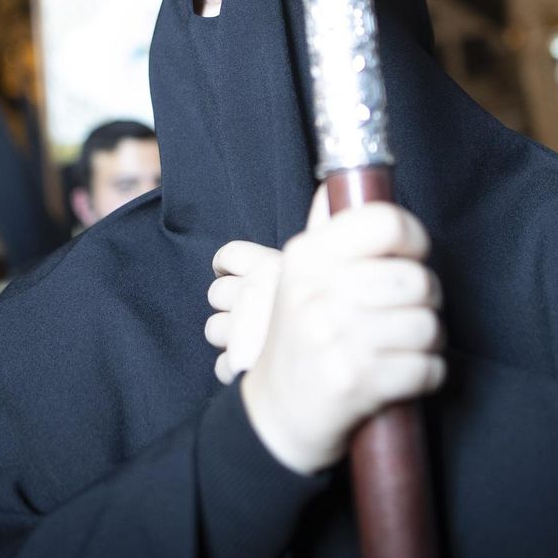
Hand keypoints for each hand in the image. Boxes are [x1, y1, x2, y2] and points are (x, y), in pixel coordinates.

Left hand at [205, 187, 328, 382]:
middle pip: (218, 292)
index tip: (233, 269)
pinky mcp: (237, 366)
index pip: (229, 255)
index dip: (228, 262)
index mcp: (268, 267)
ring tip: (252, 342)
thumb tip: (330, 187)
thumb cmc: (343, 311)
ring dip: (229, 335)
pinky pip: (221, 363)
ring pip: (215, 329)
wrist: (343, 371)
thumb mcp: (335, 265)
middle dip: (228, 302)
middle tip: (251, 311)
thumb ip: (326, 229)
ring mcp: (240, 333)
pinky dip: (232, 366)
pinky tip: (252, 367)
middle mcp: (248, 296)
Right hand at [239, 196, 444, 475]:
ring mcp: (336, 340)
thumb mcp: (296, 279)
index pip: (385, 222)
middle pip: (417, 279)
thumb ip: (324, 231)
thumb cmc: (296, 342)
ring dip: (428, 343)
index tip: (409, 255)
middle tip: (407, 313)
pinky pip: (426, 368)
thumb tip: (336, 180)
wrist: (273, 417)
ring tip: (403, 347)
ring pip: (428, 326)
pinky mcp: (356, 384)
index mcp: (306, 258)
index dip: (413, 238)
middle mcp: (317, 294)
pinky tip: (403, 376)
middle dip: (425, 302)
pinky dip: (426, 376)